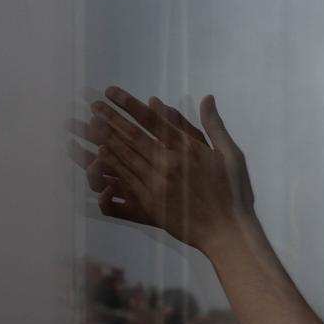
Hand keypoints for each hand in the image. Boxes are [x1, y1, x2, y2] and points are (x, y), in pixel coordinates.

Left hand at [74, 87, 255, 252]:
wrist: (227, 232)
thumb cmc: (234, 193)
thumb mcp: (232, 155)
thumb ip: (214, 126)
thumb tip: (207, 98)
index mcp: (189, 149)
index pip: (153, 120)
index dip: (130, 104)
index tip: (112, 92)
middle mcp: (170, 164)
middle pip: (133, 136)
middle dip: (110, 118)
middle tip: (92, 104)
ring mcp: (157, 185)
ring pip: (125, 157)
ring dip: (104, 138)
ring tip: (89, 123)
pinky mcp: (150, 204)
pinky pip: (125, 180)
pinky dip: (111, 166)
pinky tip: (99, 155)